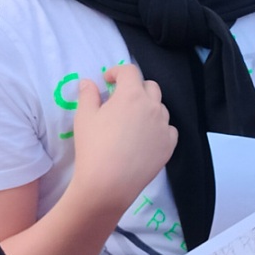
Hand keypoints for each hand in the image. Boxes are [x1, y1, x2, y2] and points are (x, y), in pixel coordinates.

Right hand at [62, 65, 175, 200]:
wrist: (108, 184)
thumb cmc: (93, 147)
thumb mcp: (84, 117)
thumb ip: (88, 95)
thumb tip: (88, 82)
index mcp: (132, 95)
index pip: (130, 71)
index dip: (117, 72)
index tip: (108, 81)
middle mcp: (153, 106)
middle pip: (150, 86)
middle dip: (135, 88)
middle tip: (120, 100)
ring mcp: (164, 126)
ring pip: (160, 108)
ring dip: (148, 107)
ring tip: (132, 121)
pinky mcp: (169, 145)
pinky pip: (168, 129)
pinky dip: (158, 128)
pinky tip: (145, 138)